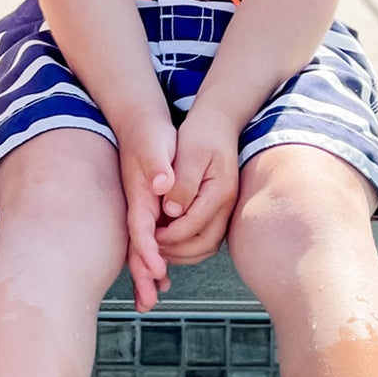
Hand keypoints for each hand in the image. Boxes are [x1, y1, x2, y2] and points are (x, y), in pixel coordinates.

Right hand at [117, 113, 178, 311]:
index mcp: (139, 196)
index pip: (140, 228)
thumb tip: (161, 183)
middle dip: (141, 275)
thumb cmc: (150, 134)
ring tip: (150, 300)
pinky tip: (160, 274)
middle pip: (136, 247)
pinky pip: (147, 240)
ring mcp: (140, 210)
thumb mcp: (155, 145)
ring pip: (140, 248)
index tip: (158, 272)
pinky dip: (151, 259)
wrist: (139, 124)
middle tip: (148, 303)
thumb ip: (157, 164)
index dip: (147, 251)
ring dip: (145, 274)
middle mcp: (137, 207)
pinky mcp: (147, 210)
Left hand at [152, 105, 240, 267]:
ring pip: (207, 245)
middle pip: (205, 243)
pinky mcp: (218, 209)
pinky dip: (188, 245)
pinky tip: (168, 239)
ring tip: (158, 249)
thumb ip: (183, 183)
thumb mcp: (190, 153)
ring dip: (183, 252)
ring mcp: (225, 209)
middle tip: (153, 250)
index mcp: (220, 192)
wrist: (218, 123)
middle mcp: (226, 206)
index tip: (150, 237)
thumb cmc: (201, 135)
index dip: (171, 235)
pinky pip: (206, 237)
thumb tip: (172, 210)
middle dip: (178, 251)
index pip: (194, 225)